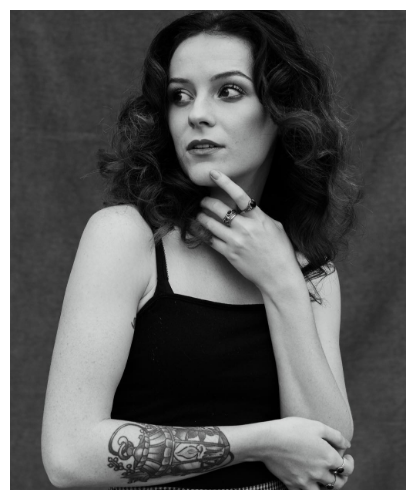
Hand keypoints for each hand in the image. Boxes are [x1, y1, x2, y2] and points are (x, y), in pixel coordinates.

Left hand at [196, 170, 301, 293]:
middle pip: (220, 209)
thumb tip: (249, 209)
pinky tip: (199, 229)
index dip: (225, 182)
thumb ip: (260, 217)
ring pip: (211, 224)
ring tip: (199, 215)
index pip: (240, 196)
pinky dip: (203, 233)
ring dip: (202, 217)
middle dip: (207, 202)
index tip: (214, 173)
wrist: (279, 276)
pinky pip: (210, 240)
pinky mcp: (229, 254)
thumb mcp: (276, 228)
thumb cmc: (281, 251)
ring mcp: (236, 242)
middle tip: (203, 201)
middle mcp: (246, 228)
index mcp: (259, 219)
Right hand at [258, 417, 353, 489]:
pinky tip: (309, 480)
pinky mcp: (293, 485)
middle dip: (342, 476)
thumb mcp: (316, 426)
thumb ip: (335, 436)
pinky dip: (311, 488)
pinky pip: (307, 493)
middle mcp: (320, 472)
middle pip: (339, 482)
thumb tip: (347, 445)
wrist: (267, 440)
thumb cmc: (292, 429)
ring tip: (325, 476)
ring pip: (324, 491)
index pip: (348, 468)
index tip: (346, 456)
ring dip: (328, 485)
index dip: (350, 462)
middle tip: (338, 468)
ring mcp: (306, 481)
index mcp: (328, 457)